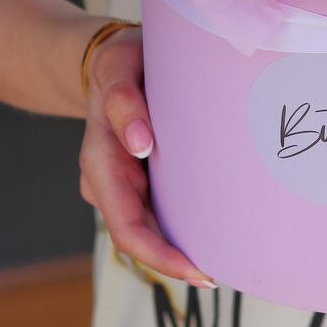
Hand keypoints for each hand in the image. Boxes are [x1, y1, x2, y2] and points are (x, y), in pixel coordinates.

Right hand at [79, 25, 215, 288]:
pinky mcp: (139, 175)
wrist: (112, 57)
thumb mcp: (118, 68)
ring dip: (182, 241)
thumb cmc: (120, 61)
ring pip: (152, 224)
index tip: (195, 268)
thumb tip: (140, 144)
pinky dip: (183, 218)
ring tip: (226, 250)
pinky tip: (213, 222)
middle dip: (178, 259)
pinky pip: (159, 205)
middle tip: (224, 269)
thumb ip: (123, 102)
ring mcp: (123, 181)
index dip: (159, 254)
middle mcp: (108, 180)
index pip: (127, 225)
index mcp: (100, 160)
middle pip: (142, 236)